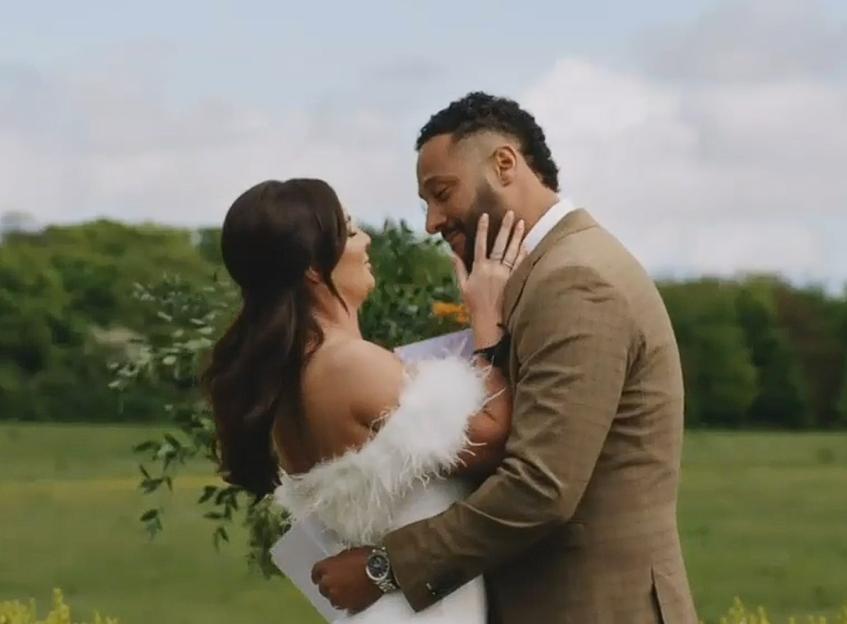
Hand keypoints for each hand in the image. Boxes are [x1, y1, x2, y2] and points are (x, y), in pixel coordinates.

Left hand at [312, 547, 382, 613]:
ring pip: (332, 598)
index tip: (323, 574)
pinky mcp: (349, 606)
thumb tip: (336, 565)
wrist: (382, 570)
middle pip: (323, 587)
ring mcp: (338, 597)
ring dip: (337, 594)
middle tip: (338, 581)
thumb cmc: (366, 557)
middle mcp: (328, 584)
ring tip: (346, 590)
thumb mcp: (348, 553)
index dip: (319, 573)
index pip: (315, 572)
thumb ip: (338, 561)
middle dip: (328, 584)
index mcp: (326, 568)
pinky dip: (346, 600)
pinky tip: (353, 595)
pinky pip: (343, 605)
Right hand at [452, 211, 526, 347]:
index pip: (480, 244)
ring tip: (522, 223)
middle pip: (500, 244)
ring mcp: (505, 274)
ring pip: (512, 251)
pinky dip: (523, 253)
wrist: (489, 320)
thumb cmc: (474, 304)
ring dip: (517, 236)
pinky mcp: (514, 280)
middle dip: (505, 227)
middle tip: (510, 213)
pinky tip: (527, 243)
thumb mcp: (463, 286)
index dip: (483, 229)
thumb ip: (459, 269)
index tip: (486, 216)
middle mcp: (493, 268)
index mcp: (479, 268)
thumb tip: (452, 254)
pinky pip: (519, 264)